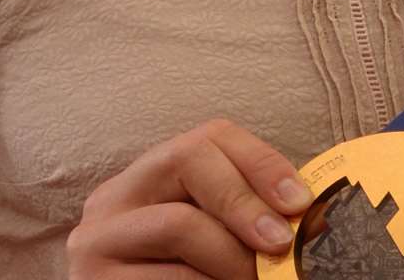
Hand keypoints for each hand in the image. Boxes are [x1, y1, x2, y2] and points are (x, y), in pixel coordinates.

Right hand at [67, 119, 311, 278]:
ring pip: (180, 223)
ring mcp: (96, 241)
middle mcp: (114, 198)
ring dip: (232, 255)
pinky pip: (167, 278)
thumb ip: (244, 213)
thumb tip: (307, 211)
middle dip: (245, 201)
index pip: (210, 137)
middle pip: (189, 160)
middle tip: (281, 244)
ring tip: (256, 279)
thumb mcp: (210, 235)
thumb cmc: (182, 276)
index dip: (262, 162)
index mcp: (149, 177)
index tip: (299, 202)